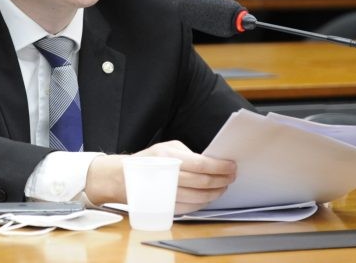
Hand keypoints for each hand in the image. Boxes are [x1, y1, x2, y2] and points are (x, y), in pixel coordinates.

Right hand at [84, 141, 235, 213]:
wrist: (123, 178)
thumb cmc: (148, 160)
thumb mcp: (167, 147)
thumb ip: (189, 154)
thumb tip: (211, 162)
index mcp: (170, 158)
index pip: (203, 165)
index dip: (221, 167)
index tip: (232, 167)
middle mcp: (169, 177)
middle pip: (204, 182)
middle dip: (222, 180)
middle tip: (231, 177)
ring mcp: (168, 194)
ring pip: (201, 197)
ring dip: (216, 193)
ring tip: (223, 186)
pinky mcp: (168, 206)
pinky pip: (192, 207)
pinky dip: (204, 202)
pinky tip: (209, 196)